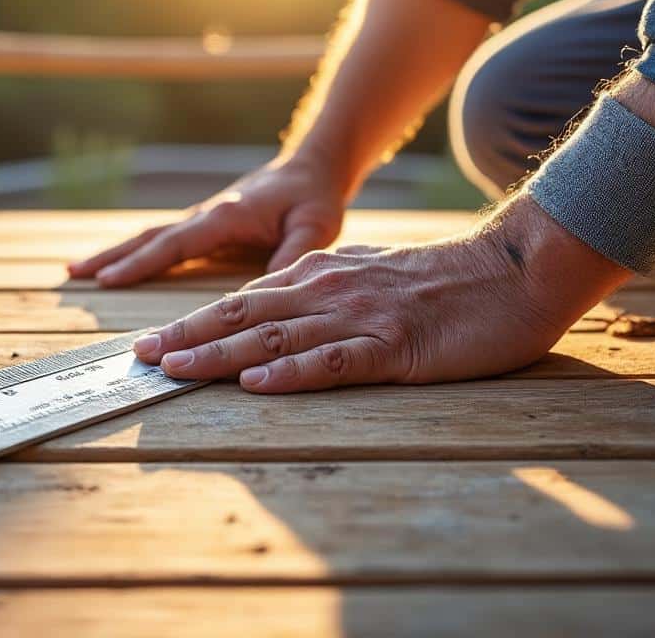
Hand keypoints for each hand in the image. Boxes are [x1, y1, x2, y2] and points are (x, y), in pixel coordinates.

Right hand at [68, 155, 347, 286]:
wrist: (312, 168)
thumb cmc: (314, 199)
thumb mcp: (314, 229)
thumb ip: (291, 256)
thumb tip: (267, 290)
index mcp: (225, 216)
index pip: (174, 243)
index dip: (140, 264)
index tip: (107, 279)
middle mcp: (205, 214)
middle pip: (149, 237)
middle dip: (111, 256)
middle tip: (73, 274)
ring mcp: (201, 218)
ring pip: (150, 236)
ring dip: (115, 252)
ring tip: (77, 269)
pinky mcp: (204, 224)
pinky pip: (162, 238)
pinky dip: (135, 250)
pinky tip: (117, 262)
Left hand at [131, 196, 631, 391]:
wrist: (514, 270)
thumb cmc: (443, 283)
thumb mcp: (368, 276)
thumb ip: (321, 291)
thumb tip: (276, 310)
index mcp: (318, 276)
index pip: (241, 300)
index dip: (192, 322)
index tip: (151, 342)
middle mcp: (327, 291)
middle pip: (241, 315)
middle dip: (186, 336)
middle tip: (140, 356)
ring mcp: (359, 317)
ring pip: (274, 337)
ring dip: (219, 354)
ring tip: (175, 368)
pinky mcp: (394, 346)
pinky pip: (333, 361)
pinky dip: (291, 373)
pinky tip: (257, 383)